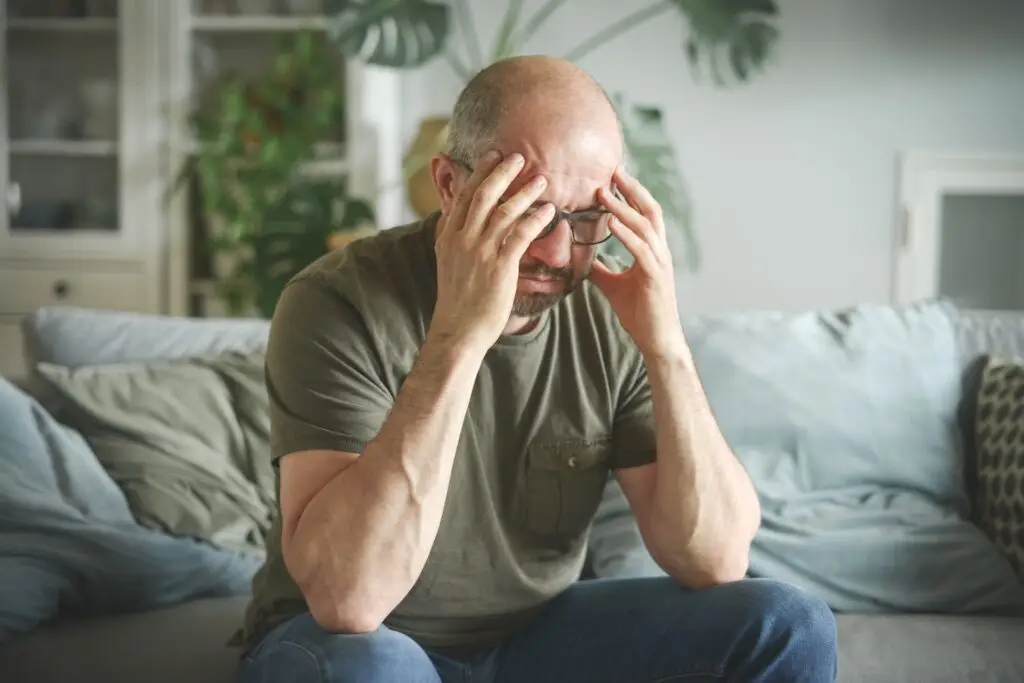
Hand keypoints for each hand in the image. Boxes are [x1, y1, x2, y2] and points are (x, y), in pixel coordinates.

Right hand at [428, 150, 555, 353]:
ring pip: (504, 211)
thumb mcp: (448, 263)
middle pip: (483, 195)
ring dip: (524, 192)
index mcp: (448, 237)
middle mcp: (462, 239)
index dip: (479, 173)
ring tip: (540, 180)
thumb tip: (454, 218)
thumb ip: (453, 238)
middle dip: (501, 172)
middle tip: (518, 157)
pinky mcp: (499, 267)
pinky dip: (536, 219)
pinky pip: (521, 234)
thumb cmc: (458, 300)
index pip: (463, 196)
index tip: (492, 156)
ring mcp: (480, 252)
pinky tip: (549, 211)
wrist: (458, 330)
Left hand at [589, 167, 684, 358]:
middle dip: (632, 189)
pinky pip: (641, 250)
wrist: (656, 339)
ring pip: (645, 226)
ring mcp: (660, 263)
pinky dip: (626, 234)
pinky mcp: (655, 277)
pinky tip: (611, 223)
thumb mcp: (614, 286)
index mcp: (652, 251)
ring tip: (604, 193)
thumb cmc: (640, 313)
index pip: (644, 214)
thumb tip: (583, 260)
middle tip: (613, 171)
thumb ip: (601, 270)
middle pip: (649, 211)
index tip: (613, 177)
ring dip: (624, 208)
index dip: (631, 194)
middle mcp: (660, 252)